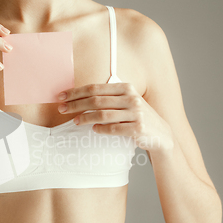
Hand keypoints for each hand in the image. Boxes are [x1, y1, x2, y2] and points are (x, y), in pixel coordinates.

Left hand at [57, 82, 174, 152]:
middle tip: (61, 109)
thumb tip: (80, 96)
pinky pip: (113, 129)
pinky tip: (94, 130)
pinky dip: (101, 129)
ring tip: (75, 121)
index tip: (61, 96)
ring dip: (85, 118)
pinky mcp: (138, 129)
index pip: (95, 88)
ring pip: (102, 114)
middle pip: (96, 100)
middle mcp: (131, 98)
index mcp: (126, 88)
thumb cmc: (136, 117)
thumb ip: (109, 97)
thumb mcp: (126, 102)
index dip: (76, 92)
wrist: (160, 134)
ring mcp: (135, 114)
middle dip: (75, 105)